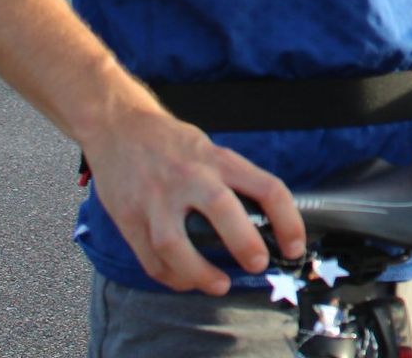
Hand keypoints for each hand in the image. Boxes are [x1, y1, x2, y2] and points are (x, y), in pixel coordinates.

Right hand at [83, 108, 301, 293]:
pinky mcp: (129, 217)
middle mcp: (189, 176)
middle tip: (259, 264)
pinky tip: (186, 280)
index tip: (294, 246)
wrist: (117, 126)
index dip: (287, 220)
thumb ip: (232, 180)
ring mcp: (156, 198)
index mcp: (218, 159)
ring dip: (200, 272)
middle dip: (244, 243)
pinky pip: (150, 257)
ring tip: (220, 285)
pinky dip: (171, 276)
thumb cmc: (170, 142)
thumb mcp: (210, 149)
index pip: (266, 187)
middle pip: (222, 210)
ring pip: (176, 243)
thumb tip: (265, 223)